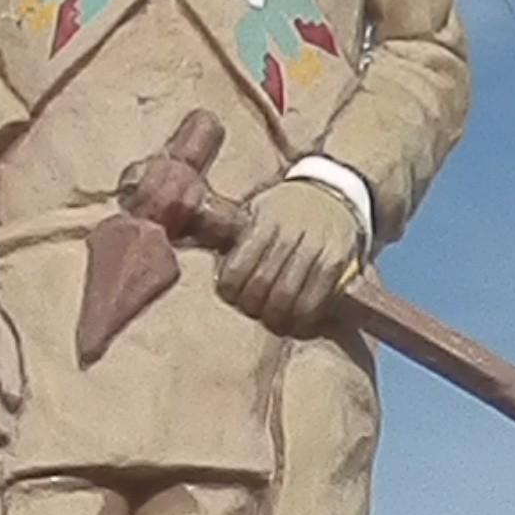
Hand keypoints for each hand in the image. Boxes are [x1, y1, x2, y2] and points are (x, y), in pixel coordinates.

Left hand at [216, 180, 361, 334]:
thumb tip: (178, 238)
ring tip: (273, 317)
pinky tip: (296, 319)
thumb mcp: (250, 211)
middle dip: (252, 307)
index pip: (234, 273)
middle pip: (259, 289)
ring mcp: (315, 249)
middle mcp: (288, 234)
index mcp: (261, 222)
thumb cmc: (282, 210)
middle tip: (253, 309)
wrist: (333, 195)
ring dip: (276, 318)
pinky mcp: (336, 264)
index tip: (233, 294)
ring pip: (287, 301)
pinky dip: (302, 319)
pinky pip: (314, 303)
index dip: (230, 292)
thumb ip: (221, 231)